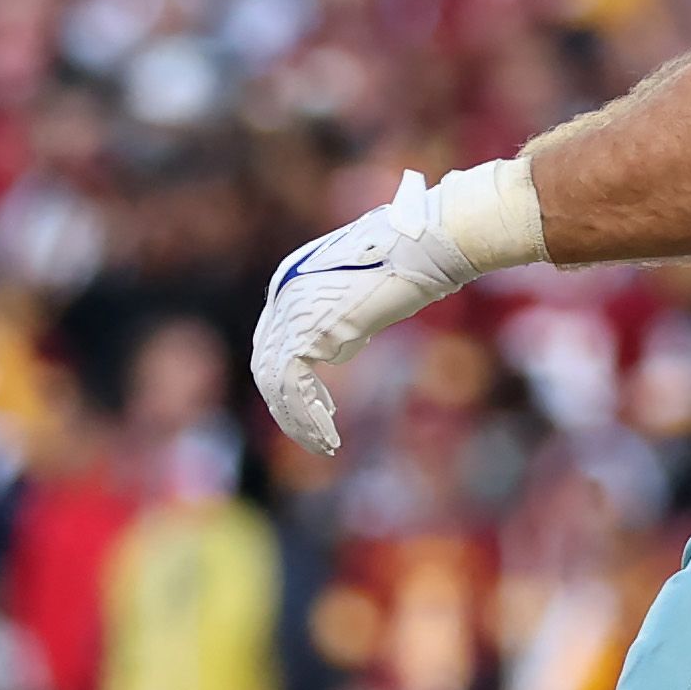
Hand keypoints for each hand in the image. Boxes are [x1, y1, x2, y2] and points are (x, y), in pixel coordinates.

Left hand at [251, 172, 492, 455]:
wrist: (423, 244)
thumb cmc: (409, 261)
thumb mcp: (362, 292)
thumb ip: (339, 318)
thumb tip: (333, 350)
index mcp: (289, 280)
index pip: (273, 340)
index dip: (290, 379)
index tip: (322, 406)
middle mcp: (282, 293)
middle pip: (266, 363)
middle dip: (287, 404)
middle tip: (316, 431)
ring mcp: (291, 310)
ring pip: (273, 382)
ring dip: (297, 420)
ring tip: (325, 444)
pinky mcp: (307, 330)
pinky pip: (291, 388)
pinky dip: (306, 418)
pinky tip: (329, 437)